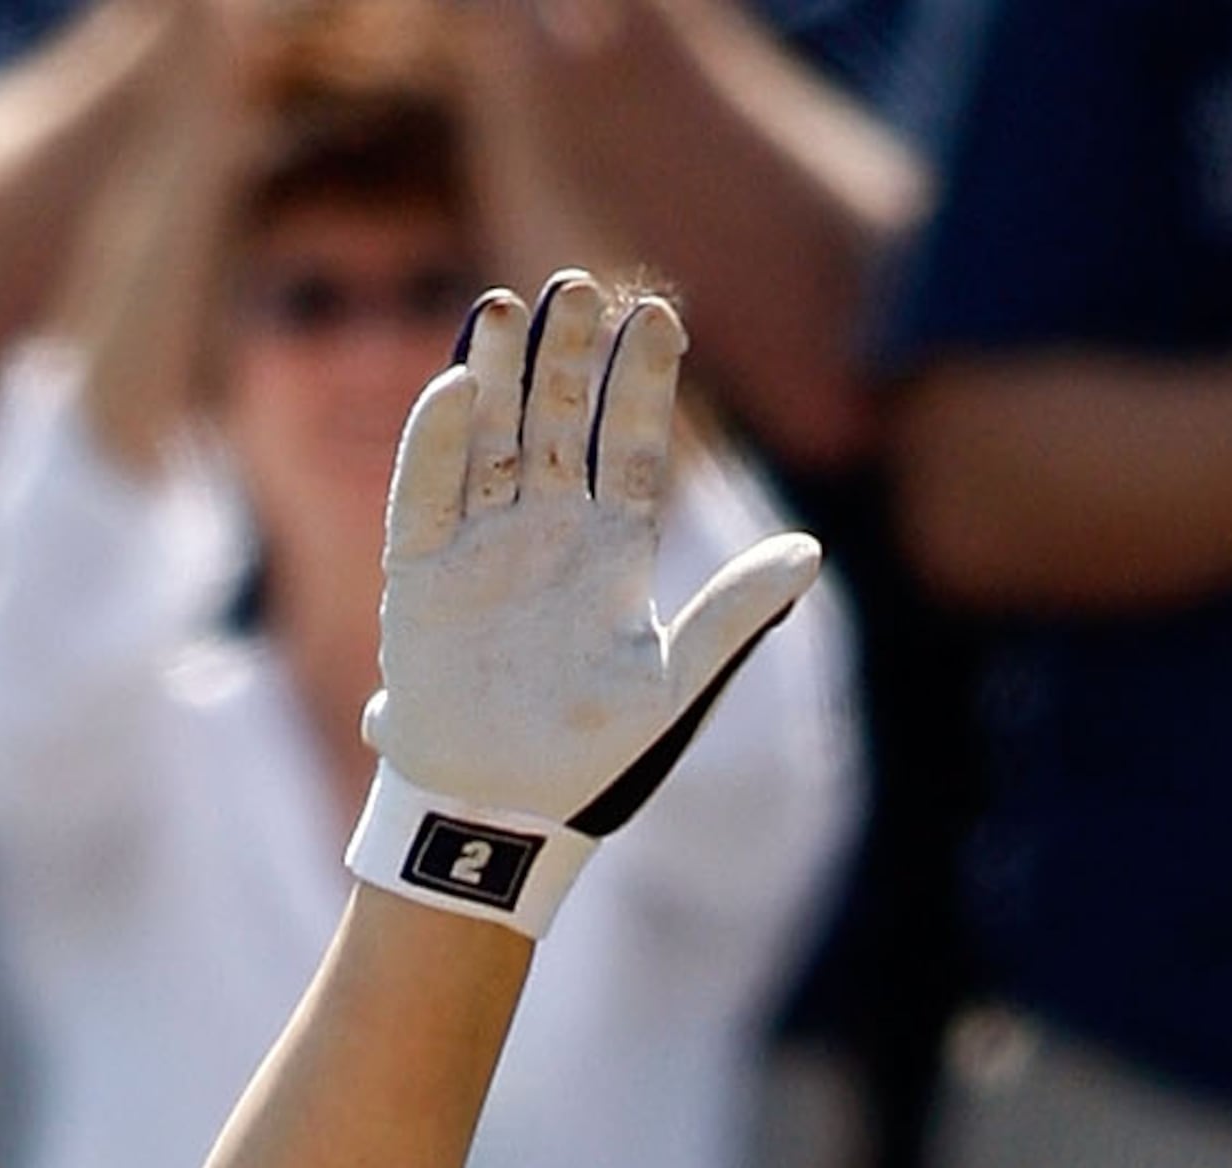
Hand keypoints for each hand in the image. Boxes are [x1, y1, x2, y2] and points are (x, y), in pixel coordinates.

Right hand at [357, 268, 821, 920]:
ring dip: (497, 374)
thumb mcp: (675, 684)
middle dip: (568, 353)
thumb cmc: (592, 762)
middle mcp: (548, 532)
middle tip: (580, 285)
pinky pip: (423, 493)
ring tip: (509, 307)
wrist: (500, 819)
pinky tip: (454, 385)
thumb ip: (735, 615)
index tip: (657, 314)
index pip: (632, 444)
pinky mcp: (420, 576)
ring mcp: (481, 547)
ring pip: (490, 436)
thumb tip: (811, 553)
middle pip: (557, 418)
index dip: (641, 381)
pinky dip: (434, 442)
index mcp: (612, 550)